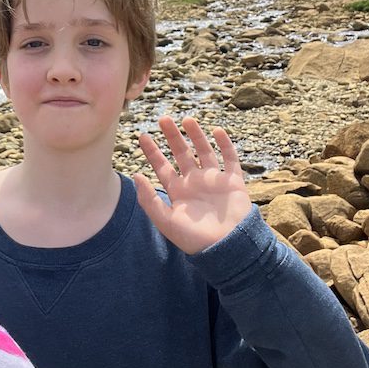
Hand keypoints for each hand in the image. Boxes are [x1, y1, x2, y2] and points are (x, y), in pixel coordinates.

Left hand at [133, 115, 251, 254]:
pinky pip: (230, 159)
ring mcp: (214, 180)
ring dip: (196, 135)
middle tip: (163, 119)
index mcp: (178, 191)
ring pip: (204, 151)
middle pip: (182, 153)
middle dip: (172, 136)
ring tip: (187, 119)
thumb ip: (149, 200)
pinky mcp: (233, 182)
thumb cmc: (195, 239)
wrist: (227, 248)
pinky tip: (217, 131)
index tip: (142, 136)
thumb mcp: (166, 221)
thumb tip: (136, 176)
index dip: (152, 151)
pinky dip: (225, 145)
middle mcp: (195, 182)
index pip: (162, 166)